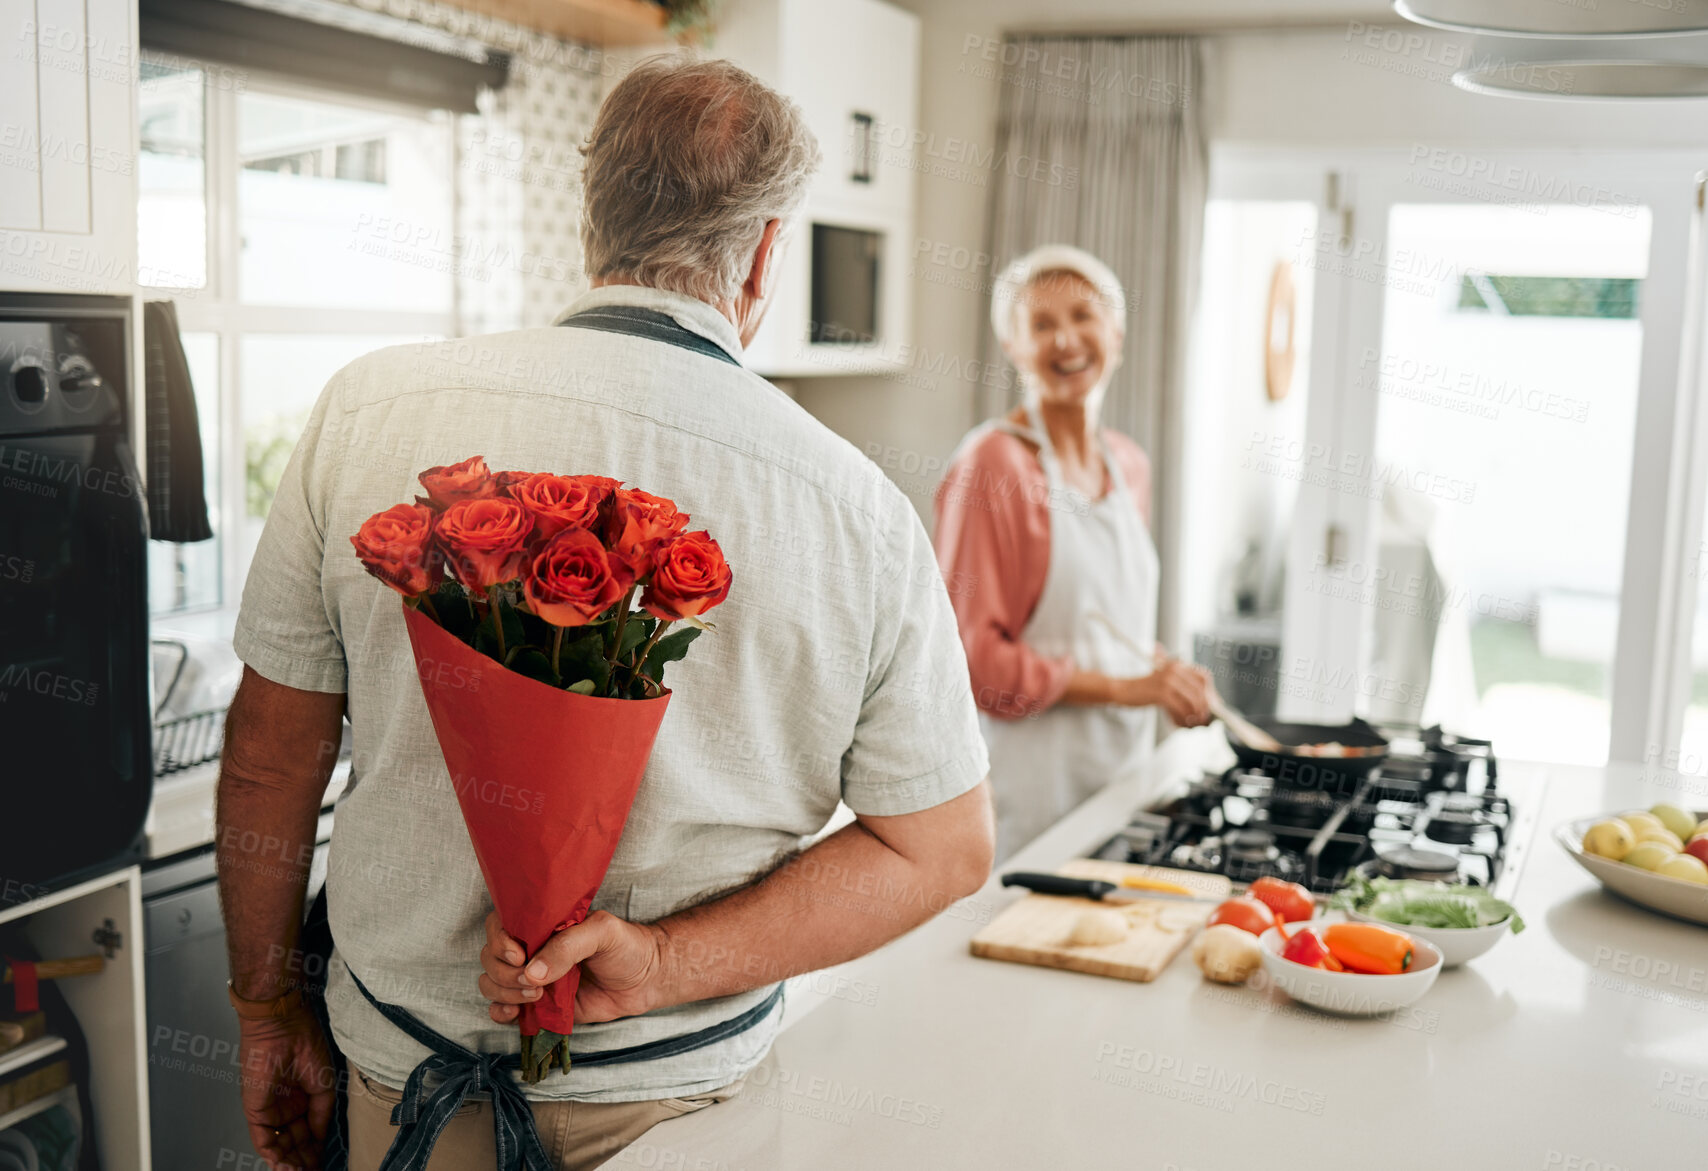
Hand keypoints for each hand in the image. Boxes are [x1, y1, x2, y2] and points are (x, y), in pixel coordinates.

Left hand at [237, 1005, 335, 1170]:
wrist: (283, 1026)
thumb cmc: (305, 1043)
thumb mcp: (324, 1085)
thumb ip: (321, 1114)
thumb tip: (320, 1137)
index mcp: (301, 1098)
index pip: (308, 1131)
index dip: (315, 1149)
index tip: (322, 1163)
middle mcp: (284, 1106)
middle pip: (294, 1142)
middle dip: (303, 1160)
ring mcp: (269, 1109)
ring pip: (278, 1144)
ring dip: (289, 1161)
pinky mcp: (255, 1109)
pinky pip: (263, 1138)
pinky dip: (273, 1154)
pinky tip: (285, 1165)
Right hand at [479, 910, 667, 1026]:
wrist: (645, 980)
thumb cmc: (626, 946)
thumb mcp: (602, 932)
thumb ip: (568, 946)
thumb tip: (532, 972)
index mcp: (542, 924)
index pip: (500, 924)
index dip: (500, 941)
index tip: (520, 955)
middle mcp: (531, 949)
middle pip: (490, 957)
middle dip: (505, 972)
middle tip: (535, 982)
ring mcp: (532, 978)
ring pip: (491, 982)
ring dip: (503, 991)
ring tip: (536, 995)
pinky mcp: (538, 1005)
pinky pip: (503, 1009)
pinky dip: (500, 1012)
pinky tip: (515, 1012)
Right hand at [1120, 657, 1210, 726]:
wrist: (1122, 689)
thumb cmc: (1145, 690)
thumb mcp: (1166, 683)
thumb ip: (1185, 689)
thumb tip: (1208, 704)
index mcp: (1177, 664)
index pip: (1204, 677)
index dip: (1210, 693)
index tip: (1211, 707)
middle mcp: (1175, 669)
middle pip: (1200, 691)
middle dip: (1204, 708)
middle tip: (1202, 721)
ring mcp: (1168, 680)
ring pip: (1192, 701)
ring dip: (1194, 716)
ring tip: (1190, 724)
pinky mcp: (1161, 693)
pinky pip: (1180, 709)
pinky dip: (1182, 718)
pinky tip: (1178, 723)